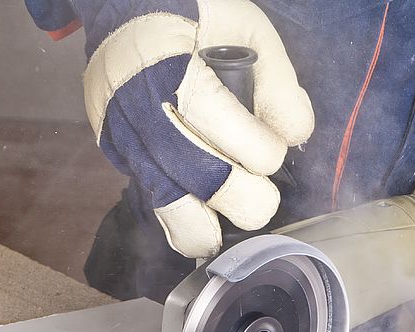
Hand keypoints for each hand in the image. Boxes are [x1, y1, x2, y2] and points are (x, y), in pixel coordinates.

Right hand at [78, 0, 313, 257]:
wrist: (123, 14)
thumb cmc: (192, 18)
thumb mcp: (246, 29)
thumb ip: (277, 83)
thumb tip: (295, 138)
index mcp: (170, 66)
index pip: (222, 127)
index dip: (262, 151)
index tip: (274, 149)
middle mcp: (139, 109)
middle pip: (199, 178)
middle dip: (246, 198)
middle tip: (263, 194)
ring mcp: (123, 138)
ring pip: (170, 207)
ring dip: (212, 227)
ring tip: (235, 225)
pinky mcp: (118, 158)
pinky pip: (155, 206)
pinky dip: (186, 224)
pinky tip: (208, 227)